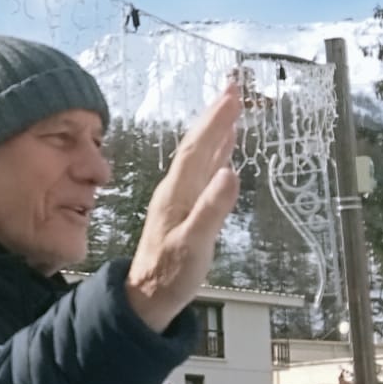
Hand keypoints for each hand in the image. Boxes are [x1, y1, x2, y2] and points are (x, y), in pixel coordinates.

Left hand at [125, 84, 242, 331]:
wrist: (148, 296)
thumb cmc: (171, 274)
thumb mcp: (195, 244)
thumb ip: (212, 209)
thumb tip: (231, 172)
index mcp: (178, 192)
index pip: (198, 147)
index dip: (216, 121)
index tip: (232, 95)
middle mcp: (177, 188)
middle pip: (197, 143)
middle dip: (215, 115)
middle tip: (234, 87)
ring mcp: (181, 197)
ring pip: (200, 154)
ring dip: (216, 129)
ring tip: (231, 106)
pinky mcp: (186, 207)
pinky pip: (203, 170)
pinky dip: (216, 153)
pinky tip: (226, 147)